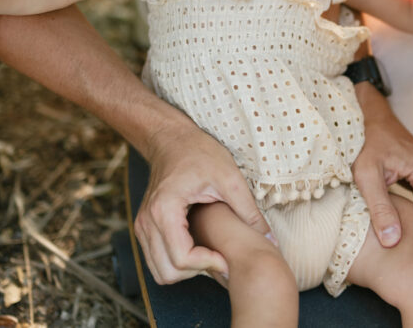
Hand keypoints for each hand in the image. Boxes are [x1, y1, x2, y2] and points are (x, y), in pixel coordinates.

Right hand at [134, 116, 272, 283]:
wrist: (173, 139)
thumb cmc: (200, 153)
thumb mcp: (230, 178)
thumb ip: (249, 211)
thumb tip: (270, 240)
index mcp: (164, 209)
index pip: (182, 258)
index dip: (208, 264)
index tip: (227, 257)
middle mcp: (146, 222)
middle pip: (168, 272)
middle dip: (197, 271)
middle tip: (220, 257)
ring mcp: (142, 226)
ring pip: (160, 272)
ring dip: (186, 271)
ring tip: (211, 254)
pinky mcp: (145, 228)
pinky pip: (157, 261)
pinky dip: (178, 263)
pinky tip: (200, 248)